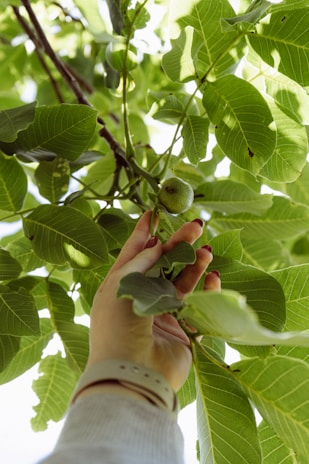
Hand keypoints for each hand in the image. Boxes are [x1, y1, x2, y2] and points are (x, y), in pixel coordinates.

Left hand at [87, 211, 220, 391]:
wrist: (132, 372)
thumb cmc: (118, 325)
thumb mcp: (122, 284)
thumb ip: (141, 261)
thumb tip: (155, 243)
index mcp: (120, 286)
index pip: (134, 253)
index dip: (145, 233)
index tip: (154, 213)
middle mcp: (140, 296)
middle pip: (163, 263)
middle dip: (179, 243)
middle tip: (197, 224)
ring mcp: (162, 312)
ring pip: (182, 280)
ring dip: (195, 263)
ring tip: (207, 250)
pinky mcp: (181, 327)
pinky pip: (198, 303)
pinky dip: (207, 289)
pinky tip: (214, 277)